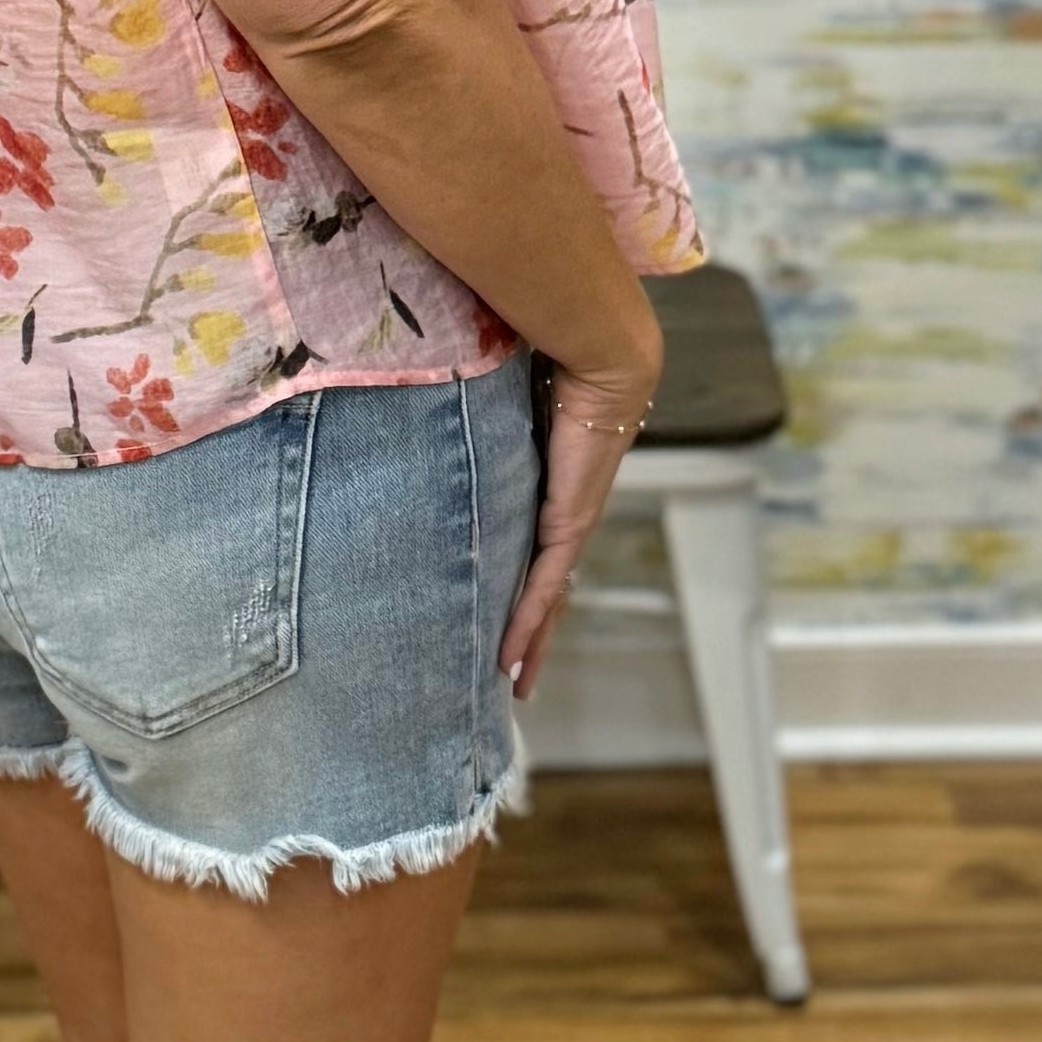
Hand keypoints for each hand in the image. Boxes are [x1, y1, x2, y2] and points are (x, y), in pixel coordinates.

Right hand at [500, 328, 663, 703]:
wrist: (603, 358)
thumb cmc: (555, 364)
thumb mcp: (506, 402)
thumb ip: (478, 413)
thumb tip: (439, 398)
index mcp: (553, 490)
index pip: (537, 551)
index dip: (524, 590)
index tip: (508, 619)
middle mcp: (566, 514)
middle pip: (548, 590)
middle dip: (532, 635)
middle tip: (515, 677)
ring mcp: (570, 522)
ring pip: (549, 599)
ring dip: (531, 643)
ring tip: (515, 683)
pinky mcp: (568, 522)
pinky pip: (543, 585)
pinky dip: (526, 623)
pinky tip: (510, 656)